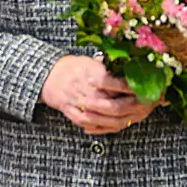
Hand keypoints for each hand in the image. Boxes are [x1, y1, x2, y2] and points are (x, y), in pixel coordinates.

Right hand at [42, 55, 157, 134]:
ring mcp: (73, 99)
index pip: (108, 80)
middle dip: (121, 106)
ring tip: (125, 119)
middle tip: (137, 107)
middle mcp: (79, 85)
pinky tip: (108, 125)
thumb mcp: (90, 61)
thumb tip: (129, 67)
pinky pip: (84, 121)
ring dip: (111, 119)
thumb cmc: (74, 67)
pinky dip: (96, 126)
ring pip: (95, 114)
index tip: (137, 89)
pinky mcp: (68, 110)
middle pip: (103, 100)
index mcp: (86, 70)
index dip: (122, 87)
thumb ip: (107, 66)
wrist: (49, 75)